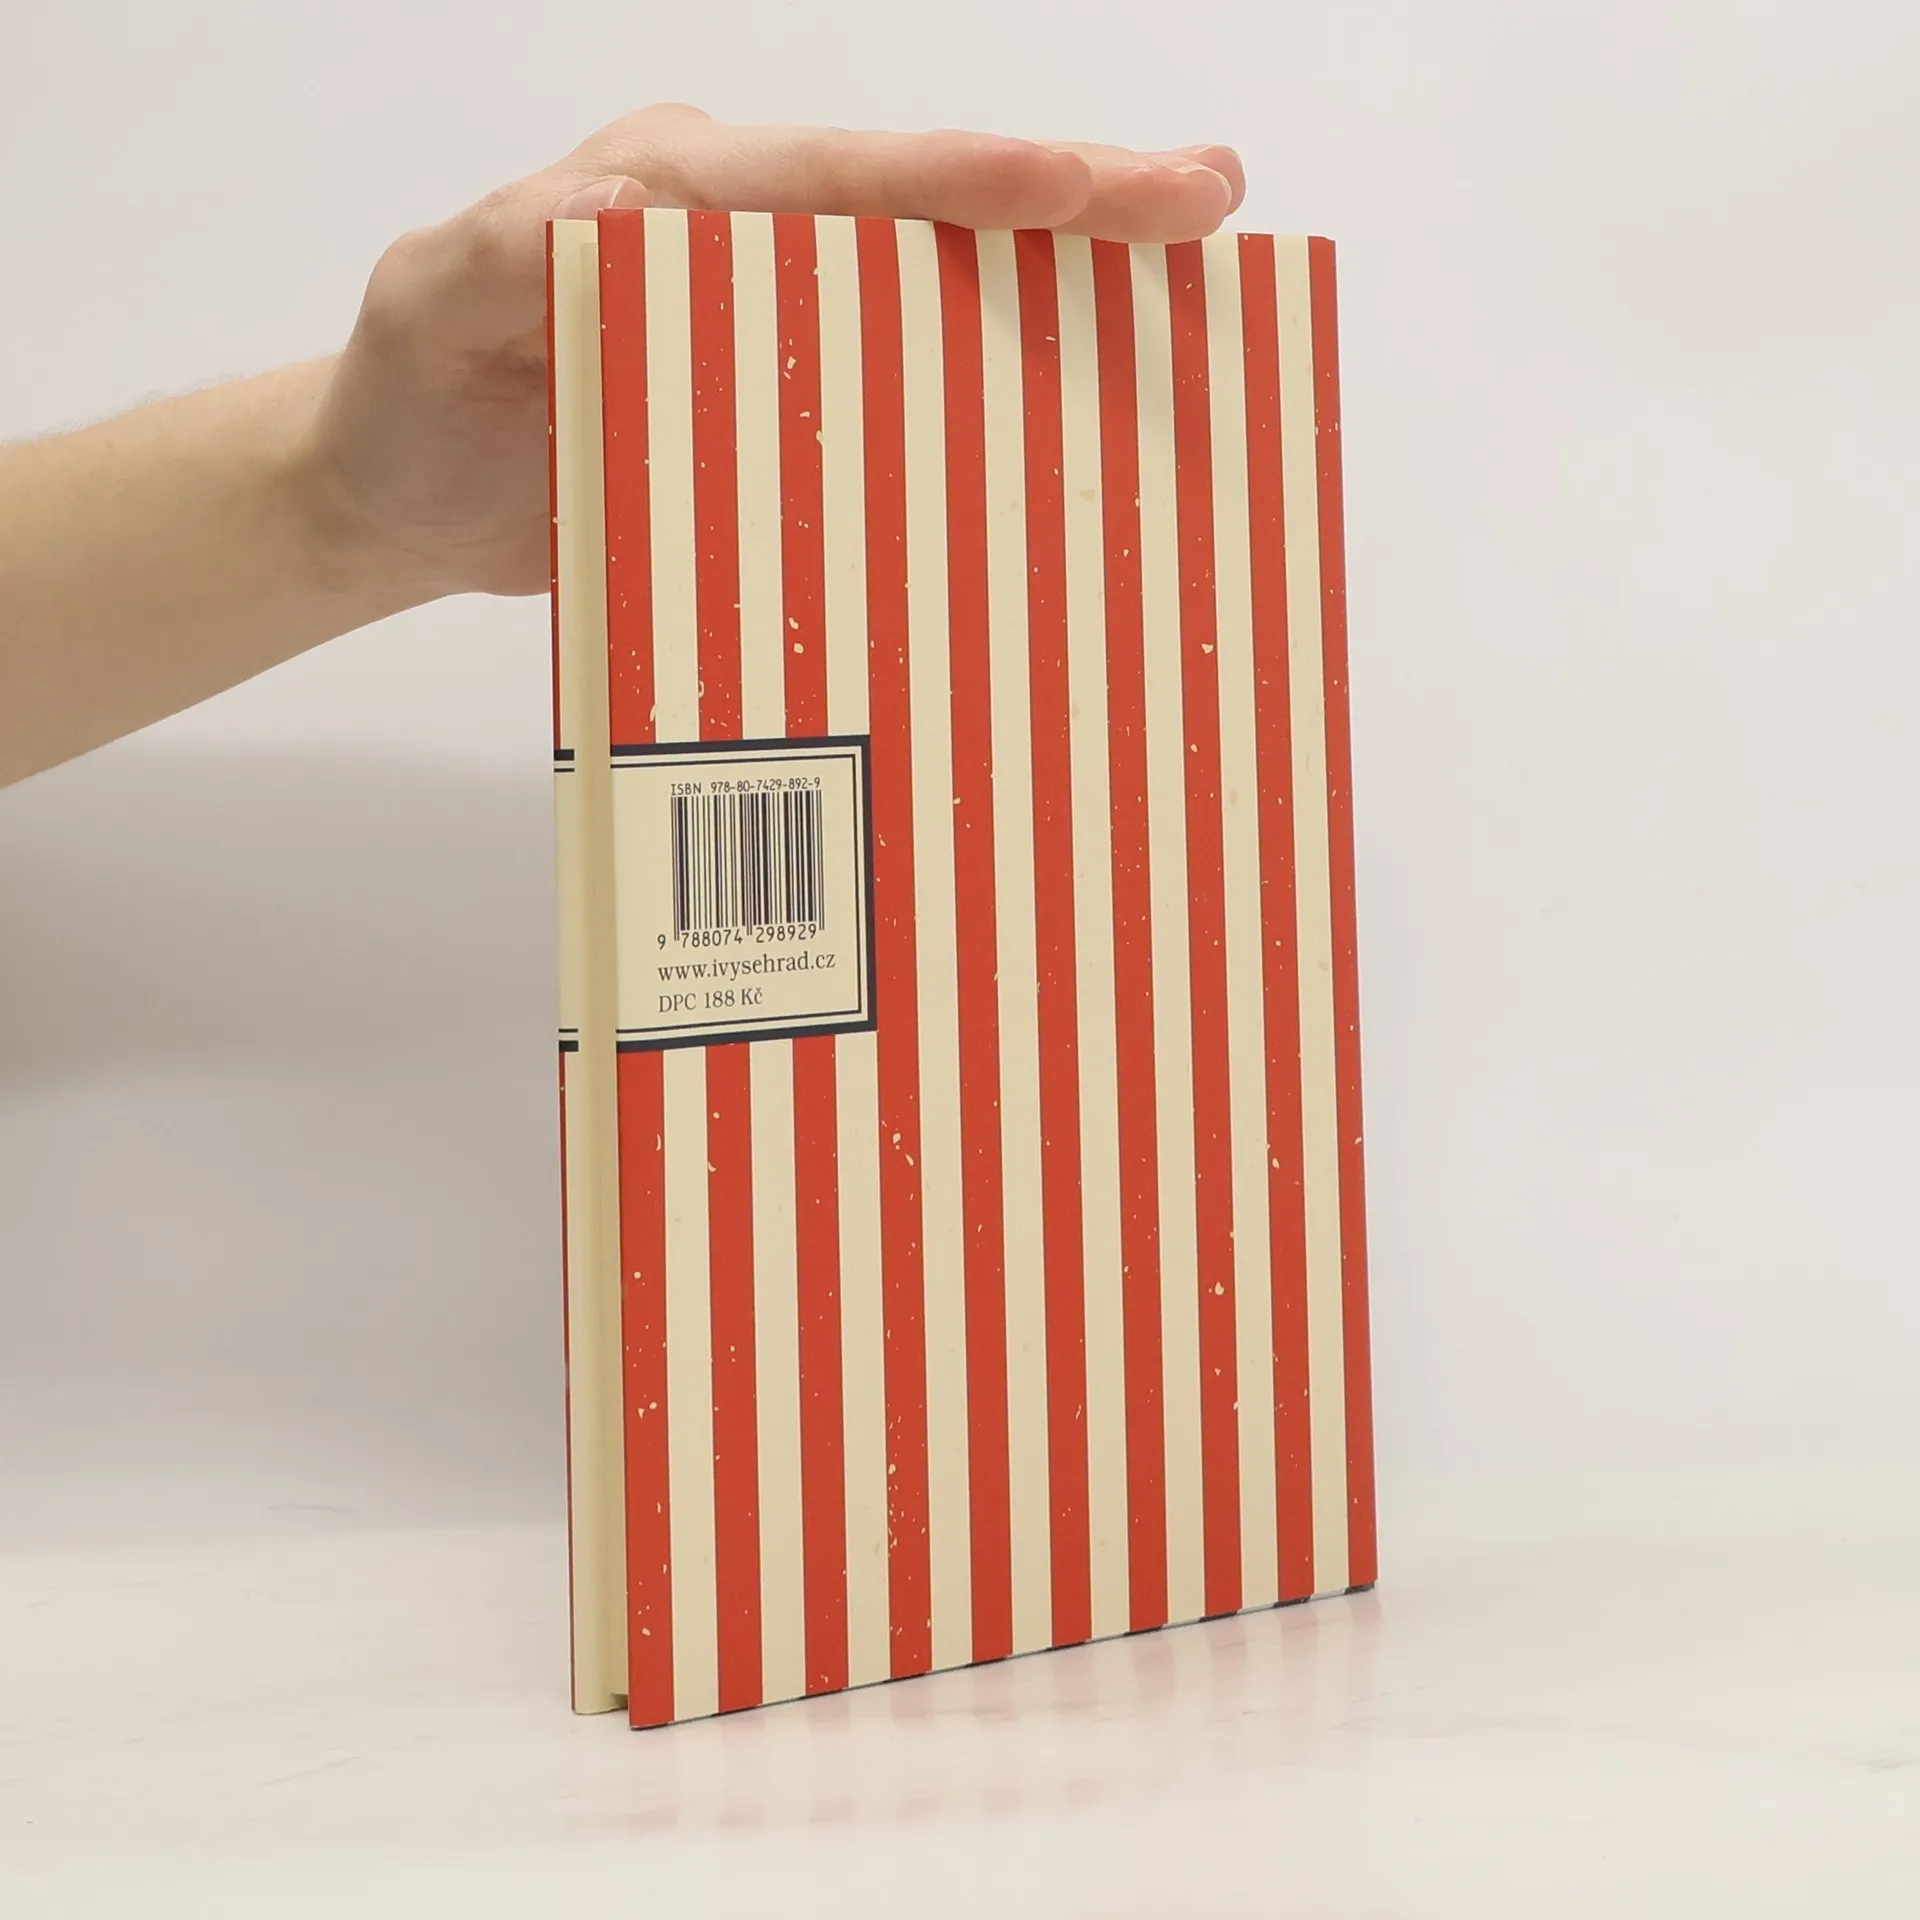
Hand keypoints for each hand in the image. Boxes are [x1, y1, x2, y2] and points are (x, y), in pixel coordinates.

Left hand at [306, 105, 1244, 602]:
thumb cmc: (412, 399)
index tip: (1069, 183)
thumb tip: (635, 206)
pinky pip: (913, 380)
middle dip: (1070, 196)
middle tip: (1204, 195)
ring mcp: (778, 324)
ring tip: (1194, 268)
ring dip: (1070, 279)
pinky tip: (1093, 382)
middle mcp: (746, 239)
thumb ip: (503, 255)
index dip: (955, 179)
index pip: (832, 175)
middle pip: (924, 210)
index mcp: (674, 197)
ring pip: (943, 286)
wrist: (407, 496)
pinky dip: (1011, 374)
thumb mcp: (431, 308)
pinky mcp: (791, 403)